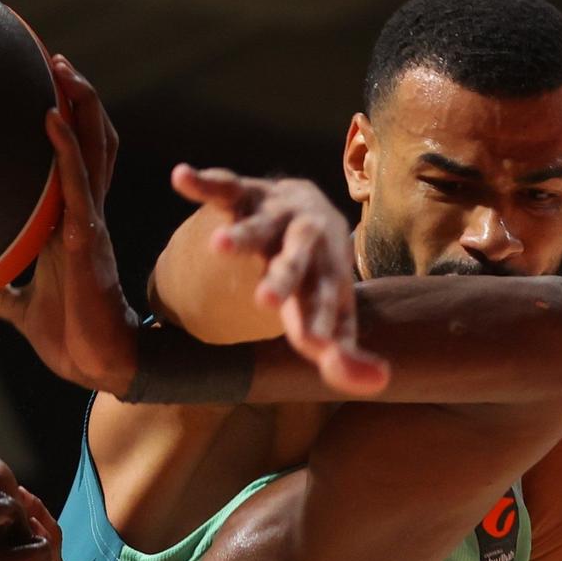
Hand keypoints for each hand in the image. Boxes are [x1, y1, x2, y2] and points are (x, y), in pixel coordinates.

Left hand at [0, 57, 139, 395]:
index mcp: (73, 228)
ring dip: (80, 109)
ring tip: (64, 71)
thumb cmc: (69, 339)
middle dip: (80, 101)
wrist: (98, 367)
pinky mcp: (88, 240)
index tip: (49, 87)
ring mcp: (90, 225)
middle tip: (58, 61)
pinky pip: (78, 185)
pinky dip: (64, 149)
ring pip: (93, 153)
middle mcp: (86, 217)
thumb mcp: (20, 309)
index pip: (77, 166)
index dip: (70, 126)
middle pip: (92, 145)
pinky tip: (50, 117)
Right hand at [171, 166, 389, 396]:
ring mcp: (276, 217)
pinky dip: (205, 182)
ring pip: (258, 226)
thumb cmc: (319, 277)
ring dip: (241, 235)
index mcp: (325, 277)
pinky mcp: (249, 194)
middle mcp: (305, 244)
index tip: (316, 346)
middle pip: (295, 263)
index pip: (323, 304)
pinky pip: (226, 186)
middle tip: (266, 301)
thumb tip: (380, 383)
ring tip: (217, 246)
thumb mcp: (334, 315)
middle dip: (283, 278)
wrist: (314, 211)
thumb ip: (346, 355)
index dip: (319, 324)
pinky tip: (181, 177)